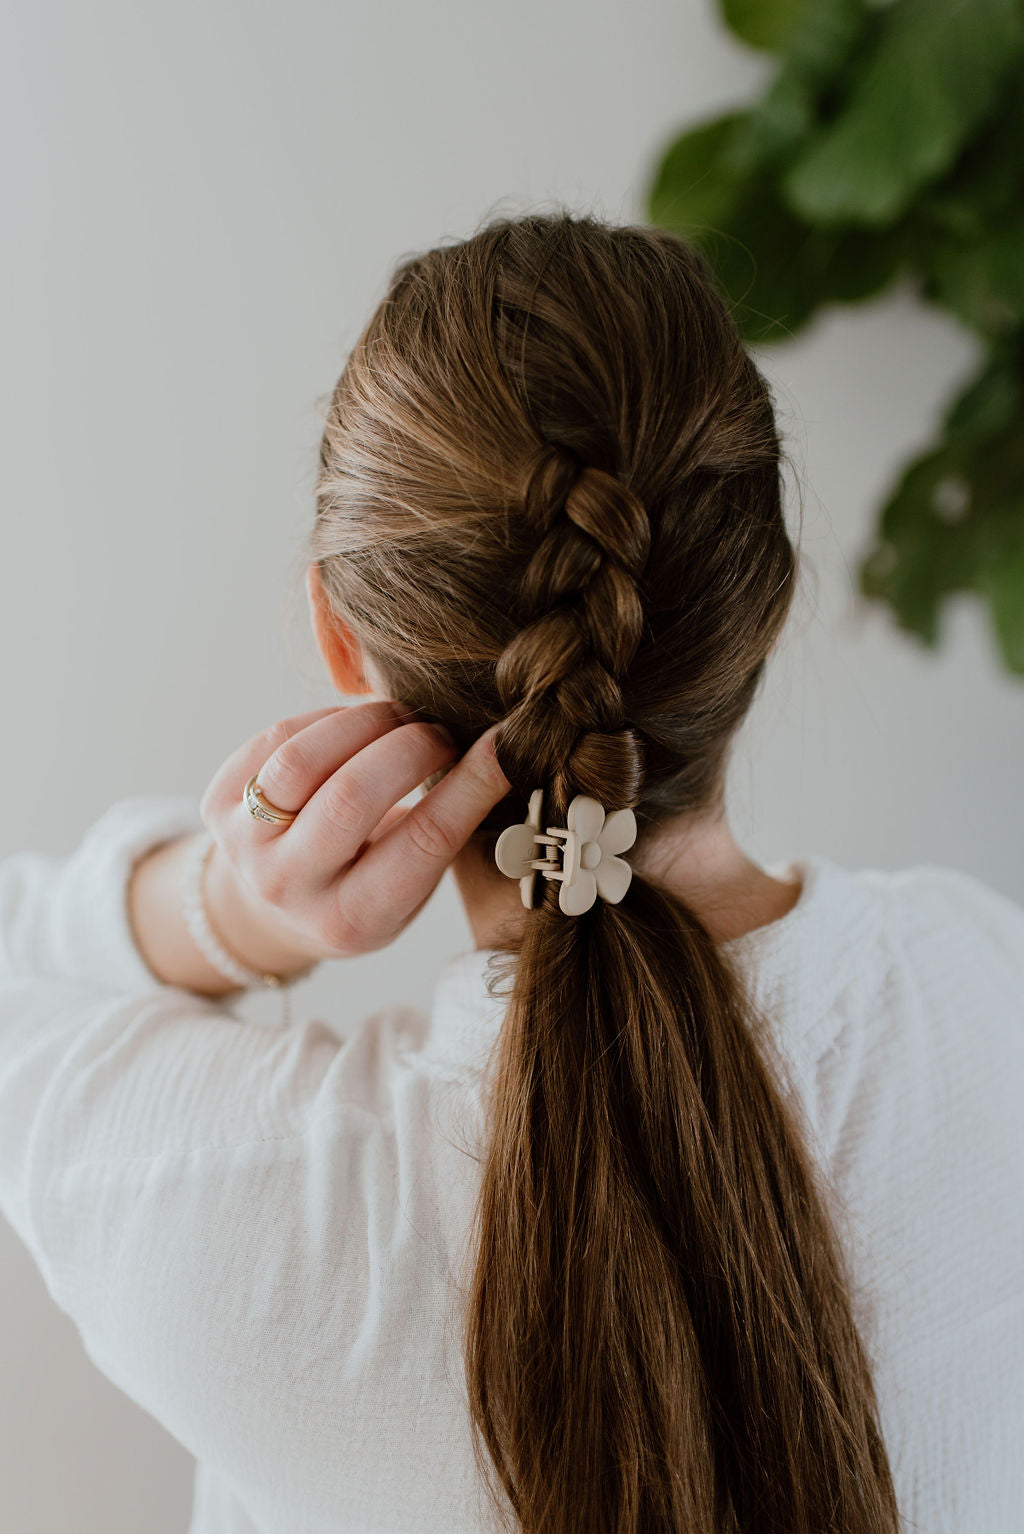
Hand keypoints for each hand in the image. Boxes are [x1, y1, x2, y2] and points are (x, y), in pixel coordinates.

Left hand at [199, 700, 510, 965]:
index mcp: (353, 921)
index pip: (422, 843)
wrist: (273, 907)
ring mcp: (244, 846)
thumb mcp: (408, 889)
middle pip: (353, 796)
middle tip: (441, 733)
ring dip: (366, 722)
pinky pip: (276, 739)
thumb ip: (444, 832)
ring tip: (400, 719)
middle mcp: (290, 890)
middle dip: (413, 746)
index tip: (502, 748)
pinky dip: (327, 721)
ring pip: (303, 759)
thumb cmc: (365, 887)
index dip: (470, 786)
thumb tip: (501, 750)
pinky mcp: (216, 805)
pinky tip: (354, 729)